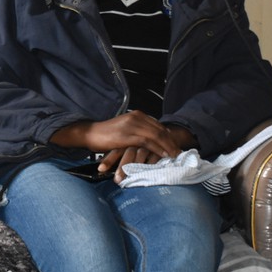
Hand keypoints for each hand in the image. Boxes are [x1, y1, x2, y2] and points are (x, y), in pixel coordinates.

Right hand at [50, 110, 181, 159]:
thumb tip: (149, 140)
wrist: (89, 133)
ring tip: (176, 157)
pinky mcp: (127, 135)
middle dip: (172, 142)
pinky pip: (148, 142)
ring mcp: (132, 125)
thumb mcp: (124, 129)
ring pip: (156, 135)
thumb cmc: (105, 134)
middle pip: (160, 130)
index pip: (158, 126)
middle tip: (181, 153)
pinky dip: (158, 149)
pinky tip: (164, 156)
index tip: (177, 146)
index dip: (169, 137)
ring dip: (168, 147)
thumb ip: (137, 131)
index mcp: (137, 115)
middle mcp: (136, 117)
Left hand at [98, 147, 161, 182]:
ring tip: (130, 180)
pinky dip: (150, 165)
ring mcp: (148, 145)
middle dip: (121, 167)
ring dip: (134, 169)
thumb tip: (100, 166)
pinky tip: (146, 175)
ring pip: (140, 155)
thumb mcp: (128, 148)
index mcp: (127, 141)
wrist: (163, 135)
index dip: (108, 159)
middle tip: (117, 180)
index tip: (100, 169)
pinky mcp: (159, 150)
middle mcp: (136, 142)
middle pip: (127, 154)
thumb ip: (116, 156)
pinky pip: (154, 158)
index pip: (116, 150)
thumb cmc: (142, 145)